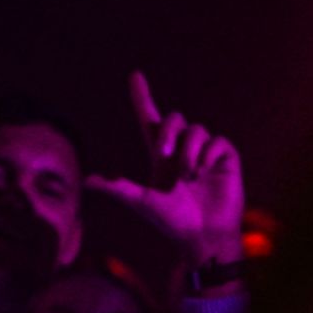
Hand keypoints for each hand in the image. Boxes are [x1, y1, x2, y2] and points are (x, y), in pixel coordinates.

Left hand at [86, 71, 245, 270]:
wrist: (202, 236)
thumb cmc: (171, 223)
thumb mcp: (141, 203)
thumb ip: (117, 189)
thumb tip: (86, 181)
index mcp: (160, 156)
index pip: (149, 119)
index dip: (142, 97)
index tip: (134, 75)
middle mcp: (182, 149)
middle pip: (173, 118)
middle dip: (168, 131)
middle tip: (164, 153)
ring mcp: (205, 152)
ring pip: (196, 130)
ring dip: (189, 152)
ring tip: (189, 177)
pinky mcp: (226, 157)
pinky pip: (218, 141)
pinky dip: (209, 155)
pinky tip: (205, 173)